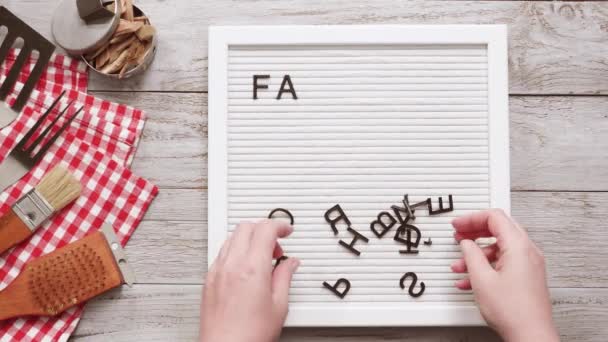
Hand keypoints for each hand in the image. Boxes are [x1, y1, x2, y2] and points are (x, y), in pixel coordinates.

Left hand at [200, 220, 299, 341]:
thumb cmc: (249, 335)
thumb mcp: (279, 306)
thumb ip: (285, 277)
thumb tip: (290, 263)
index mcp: (252, 268)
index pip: (265, 229)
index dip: (279, 225)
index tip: (287, 230)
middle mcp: (231, 265)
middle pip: (246, 227)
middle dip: (264, 229)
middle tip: (277, 245)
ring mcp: (217, 271)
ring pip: (231, 237)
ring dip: (249, 239)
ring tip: (262, 257)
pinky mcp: (209, 280)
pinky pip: (222, 253)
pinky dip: (236, 251)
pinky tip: (246, 267)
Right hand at [451, 209, 558, 341]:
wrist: (530, 335)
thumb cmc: (513, 311)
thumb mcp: (482, 279)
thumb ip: (471, 255)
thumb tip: (466, 243)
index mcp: (518, 246)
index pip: (495, 217)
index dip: (472, 218)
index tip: (458, 224)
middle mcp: (528, 252)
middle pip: (498, 229)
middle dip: (475, 232)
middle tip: (459, 235)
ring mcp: (529, 264)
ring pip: (499, 248)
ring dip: (477, 253)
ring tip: (460, 264)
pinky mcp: (527, 276)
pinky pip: (504, 262)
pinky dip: (487, 265)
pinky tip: (470, 278)